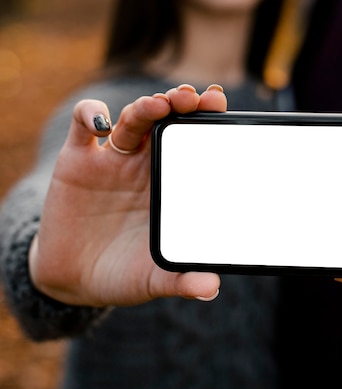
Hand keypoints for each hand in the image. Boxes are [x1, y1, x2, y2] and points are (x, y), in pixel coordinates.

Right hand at [29, 84, 226, 307]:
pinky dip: (91, 114)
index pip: (193, 141)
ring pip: (133, 119)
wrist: (73, 280)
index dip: (206, 120)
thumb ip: (181, 280)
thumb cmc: (123, 273)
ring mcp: (113, 159)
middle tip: (195, 99)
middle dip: (181, 104)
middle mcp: (146, 164)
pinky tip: (101, 121)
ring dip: (146, 107)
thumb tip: (211, 289)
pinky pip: (84, 126)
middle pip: (167, 121)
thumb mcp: (153, 278)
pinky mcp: (77, 161)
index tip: (221, 107)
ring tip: (160, 106)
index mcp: (171, 182)